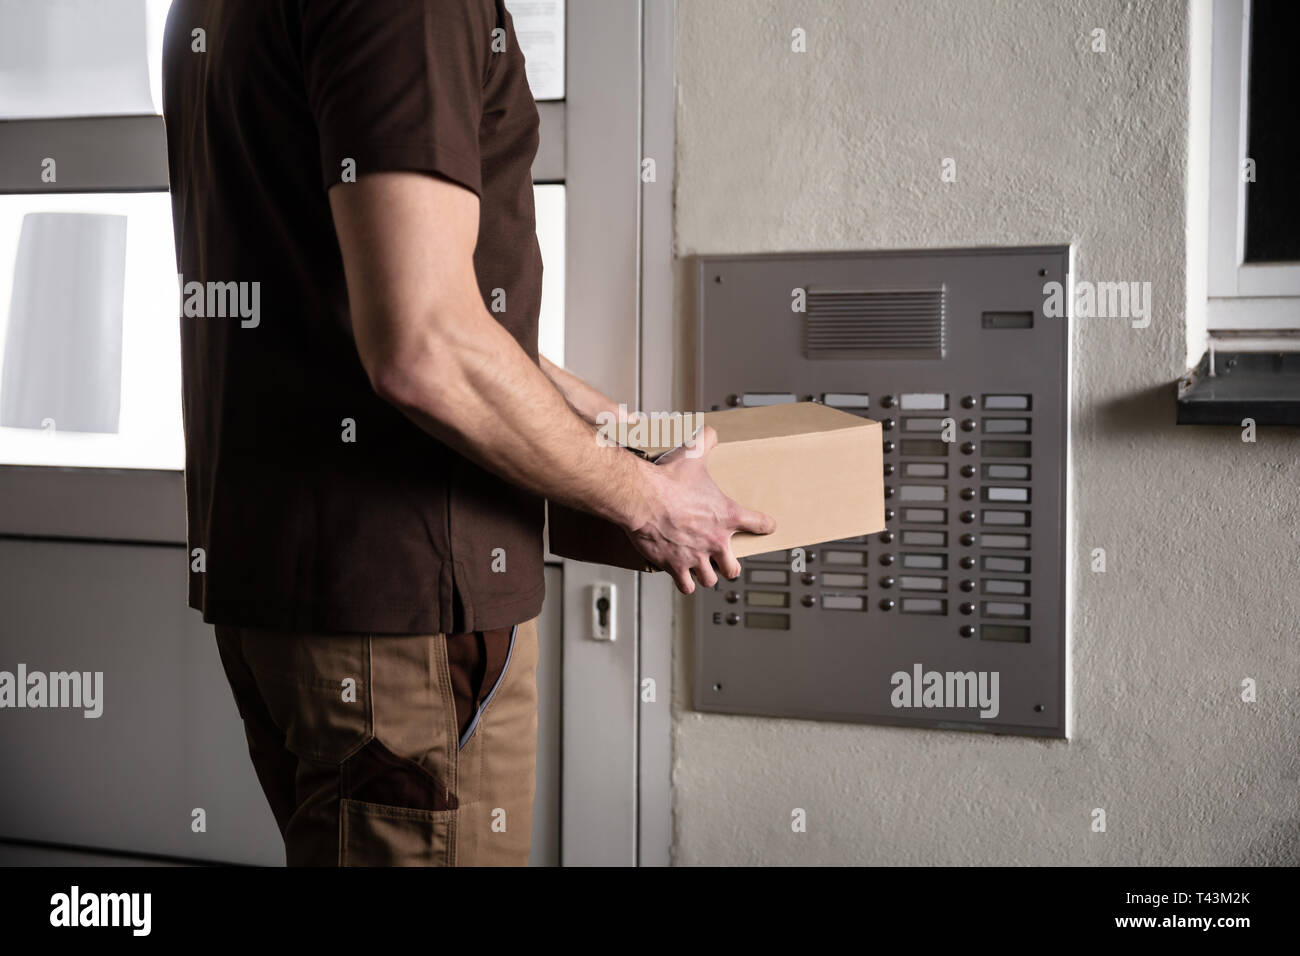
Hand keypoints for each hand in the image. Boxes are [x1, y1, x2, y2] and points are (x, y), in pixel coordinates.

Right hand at [625, 426, 775, 593]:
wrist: (643, 498)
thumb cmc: (668, 480)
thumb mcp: (693, 453)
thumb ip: (706, 441)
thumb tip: (710, 432)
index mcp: (725, 515)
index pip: (758, 523)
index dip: (765, 525)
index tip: (768, 526)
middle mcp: (714, 541)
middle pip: (733, 568)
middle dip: (729, 566)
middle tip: (723, 560)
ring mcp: (695, 557)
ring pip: (709, 579)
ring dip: (706, 575)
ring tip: (701, 570)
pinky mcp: (675, 566)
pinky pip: (685, 585)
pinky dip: (684, 583)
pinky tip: (682, 577)